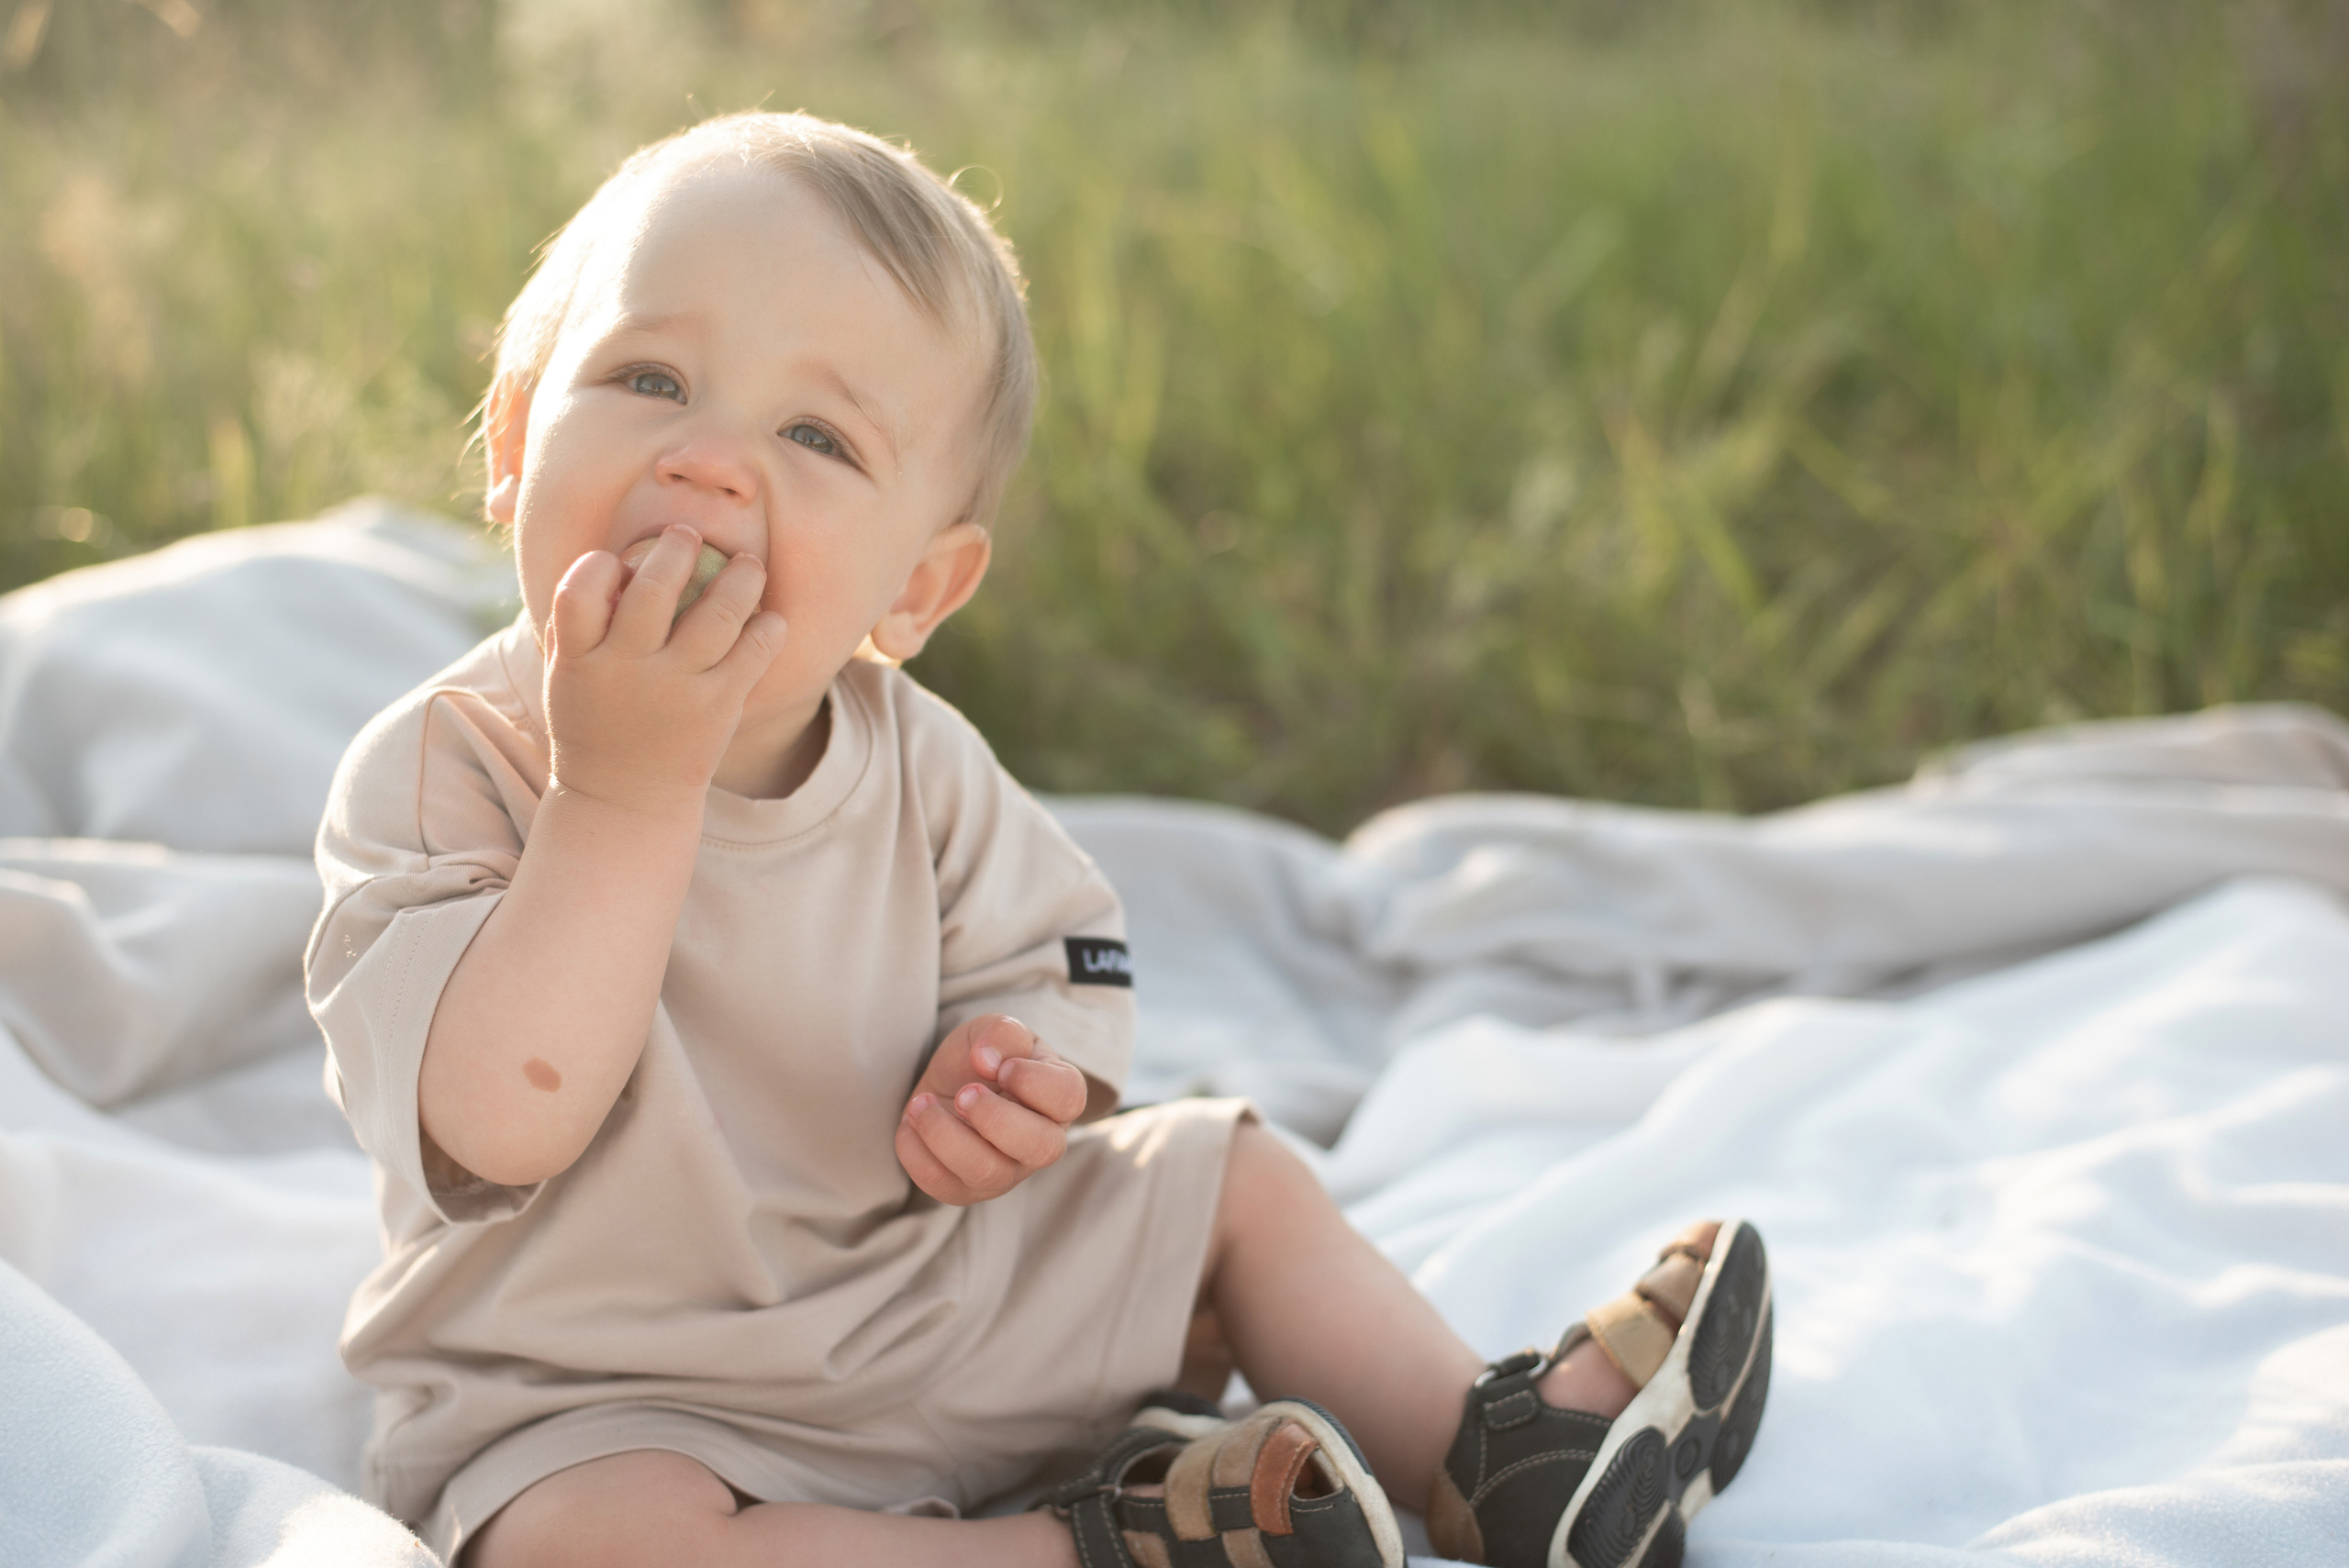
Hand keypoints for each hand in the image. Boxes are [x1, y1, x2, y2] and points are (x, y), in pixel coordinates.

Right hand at [542, 525, 785, 818]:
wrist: (626, 798)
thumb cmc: (596, 724)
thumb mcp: (567, 677)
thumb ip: (578, 624)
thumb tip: (612, 562)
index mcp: (580, 659)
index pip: (579, 590)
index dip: (599, 564)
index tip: (619, 561)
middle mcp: (627, 668)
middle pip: (655, 588)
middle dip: (678, 547)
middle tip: (689, 534)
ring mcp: (677, 687)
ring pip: (716, 613)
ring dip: (739, 577)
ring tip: (747, 564)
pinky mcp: (719, 705)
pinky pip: (753, 651)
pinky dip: (766, 626)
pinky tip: (768, 616)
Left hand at [896, 1015, 1088, 1205]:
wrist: (949, 1084)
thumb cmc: (984, 1056)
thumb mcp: (994, 1028)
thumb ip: (1001, 1032)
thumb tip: (988, 1062)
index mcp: (1058, 1097)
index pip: (1068, 1098)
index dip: (1033, 1082)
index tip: (1002, 1067)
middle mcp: (1042, 1142)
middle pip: (1040, 1149)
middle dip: (994, 1118)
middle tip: (963, 1093)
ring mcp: (1006, 1173)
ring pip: (988, 1173)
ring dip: (946, 1135)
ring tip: (921, 1103)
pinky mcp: (966, 1190)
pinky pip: (944, 1186)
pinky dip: (917, 1155)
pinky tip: (909, 1125)